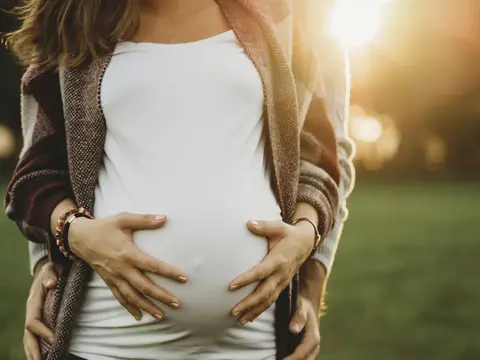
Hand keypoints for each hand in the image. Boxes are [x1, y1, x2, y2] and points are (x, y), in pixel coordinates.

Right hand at [24, 260, 57, 359]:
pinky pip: (33, 337)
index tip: (55, 340)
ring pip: (29, 339)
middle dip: (34, 350)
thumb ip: (51, 275)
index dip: (43, 332)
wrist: (47, 269)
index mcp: (33, 302)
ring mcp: (32, 317)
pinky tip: (41, 357)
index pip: (33, 321)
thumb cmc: (52, 270)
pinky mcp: (37, 319)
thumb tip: (51, 284)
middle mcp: (30, 312)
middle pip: (28, 335)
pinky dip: (36, 348)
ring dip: (33, 352)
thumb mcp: (52, 269)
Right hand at [69, 212, 188, 320]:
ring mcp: (114, 277)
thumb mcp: (124, 219)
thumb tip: (164, 218)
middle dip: (161, 296)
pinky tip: (139, 316)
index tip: (184, 278)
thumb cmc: (105, 227)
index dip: (169, 273)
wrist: (80, 237)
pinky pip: (120, 298)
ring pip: (132, 296)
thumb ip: (145, 220)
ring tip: (161, 315)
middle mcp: (122, 269)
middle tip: (177, 304)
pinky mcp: (108, 281)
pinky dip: (129, 308)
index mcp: (128, 254)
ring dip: (147, 307)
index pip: (153, 266)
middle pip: (144, 286)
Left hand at [230, 219, 314, 323]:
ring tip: (239, 320)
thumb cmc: (288, 233)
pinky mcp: (282, 285)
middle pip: (264, 292)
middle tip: (233, 310)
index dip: (247, 279)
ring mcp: (282, 282)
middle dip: (249, 303)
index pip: (261, 272)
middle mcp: (281, 274)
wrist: (306, 243)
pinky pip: (271, 301)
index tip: (231, 285)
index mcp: (278, 260)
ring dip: (253, 311)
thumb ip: (263, 226)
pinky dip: (260, 311)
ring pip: (268, 300)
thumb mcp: (278, 227)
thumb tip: (248, 223)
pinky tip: (248, 318)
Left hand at [285, 294, 320, 359]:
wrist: (309, 306)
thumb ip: (298, 318)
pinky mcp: (306, 350)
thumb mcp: (301, 307)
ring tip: (278, 359)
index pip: (301, 354)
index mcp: (313, 338)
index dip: (291, 359)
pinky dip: (293, 359)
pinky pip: (301, 358)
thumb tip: (293, 329)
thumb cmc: (303, 306)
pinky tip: (281, 357)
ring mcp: (311, 350)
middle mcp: (314, 346)